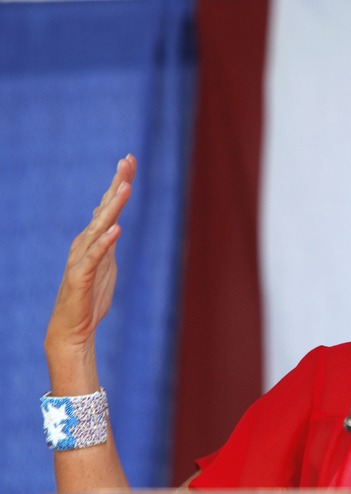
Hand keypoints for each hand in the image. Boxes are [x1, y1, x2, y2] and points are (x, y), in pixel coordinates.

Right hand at [44, 155, 135, 391]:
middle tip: (127, 161)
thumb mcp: (106, 263)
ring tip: (125, 188)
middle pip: (104, 208)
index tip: (129, 160)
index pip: (108, 205)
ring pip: (99, 227)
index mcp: (93, 239)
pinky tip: (116, 230)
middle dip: (117, 184)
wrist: (72, 328)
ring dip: (112, 207)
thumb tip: (112, 222)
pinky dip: (105, 243)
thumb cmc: (90, 296)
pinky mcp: (82, 276)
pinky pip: (95, 257)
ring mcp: (82, 258)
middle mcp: (85, 243)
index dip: (119, 183)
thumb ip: (108, 242)